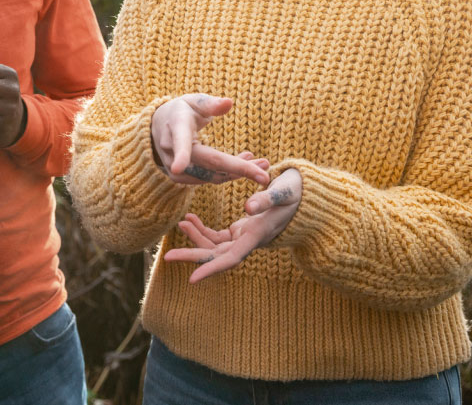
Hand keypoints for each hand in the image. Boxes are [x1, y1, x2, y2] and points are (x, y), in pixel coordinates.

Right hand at [150, 94, 269, 186]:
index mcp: (176, 126)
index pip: (180, 141)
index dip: (180, 154)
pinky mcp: (180, 178)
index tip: (178, 167)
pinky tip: (245, 166)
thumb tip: (229, 103)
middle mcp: (172, 150)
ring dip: (238, 173)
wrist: (159, 126)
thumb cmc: (182, 110)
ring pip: (210, 176)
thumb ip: (211, 104)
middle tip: (264, 175)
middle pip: (207, 163)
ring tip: (262, 164)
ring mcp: (174, 167)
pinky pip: (208, 179)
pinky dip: (228, 175)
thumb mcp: (194, 101)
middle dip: (237, 170)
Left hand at [164, 167, 302, 282]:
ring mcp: (244, 237)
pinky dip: (202, 229)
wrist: (304, 194)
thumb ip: (267, 198)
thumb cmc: (296, 192)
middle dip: (192, 256)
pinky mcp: (241, 230)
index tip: (192, 279)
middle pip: (216, 256)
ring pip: (214, 246)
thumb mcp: (283, 191)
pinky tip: (190, 219)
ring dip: (195, 238)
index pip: (231, 258)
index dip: (211, 269)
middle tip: (167, 256)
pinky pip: (217, 236)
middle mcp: (249, 241)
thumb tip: (247, 208)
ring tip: (180, 222)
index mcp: (257, 235)